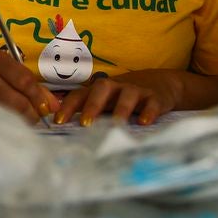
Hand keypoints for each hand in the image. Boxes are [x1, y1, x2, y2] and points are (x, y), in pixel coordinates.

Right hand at [0, 49, 58, 123]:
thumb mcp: (9, 73)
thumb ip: (33, 87)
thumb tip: (55, 106)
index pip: (25, 80)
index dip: (39, 97)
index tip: (46, 109)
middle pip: (17, 99)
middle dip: (31, 112)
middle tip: (35, 118)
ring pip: (6, 111)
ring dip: (19, 120)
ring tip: (23, 121)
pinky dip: (4, 122)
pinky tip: (8, 123)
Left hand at [54, 73, 179, 125]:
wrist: (159, 84)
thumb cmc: (121, 98)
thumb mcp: (104, 103)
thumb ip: (88, 114)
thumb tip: (64, 132)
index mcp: (98, 90)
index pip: (79, 95)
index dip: (67, 107)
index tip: (58, 122)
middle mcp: (115, 87)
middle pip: (101, 89)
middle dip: (92, 106)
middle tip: (85, 123)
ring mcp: (135, 91)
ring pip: (127, 95)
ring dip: (120, 109)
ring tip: (116, 125)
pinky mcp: (155, 97)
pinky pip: (152, 103)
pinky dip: (149, 112)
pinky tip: (144, 122)